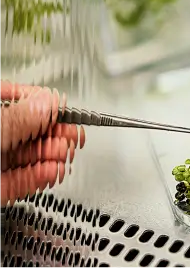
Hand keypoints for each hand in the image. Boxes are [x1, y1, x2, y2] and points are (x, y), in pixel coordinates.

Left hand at [0, 81, 85, 205]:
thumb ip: (21, 117)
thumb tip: (50, 104)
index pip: (21, 101)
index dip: (46, 106)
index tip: (66, 110)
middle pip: (30, 132)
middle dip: (55, 135)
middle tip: (74, 136)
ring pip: (28, 158)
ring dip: (51, 157)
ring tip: (65, 154)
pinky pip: (20, 181)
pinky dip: (39, 178)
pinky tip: (52, 172)